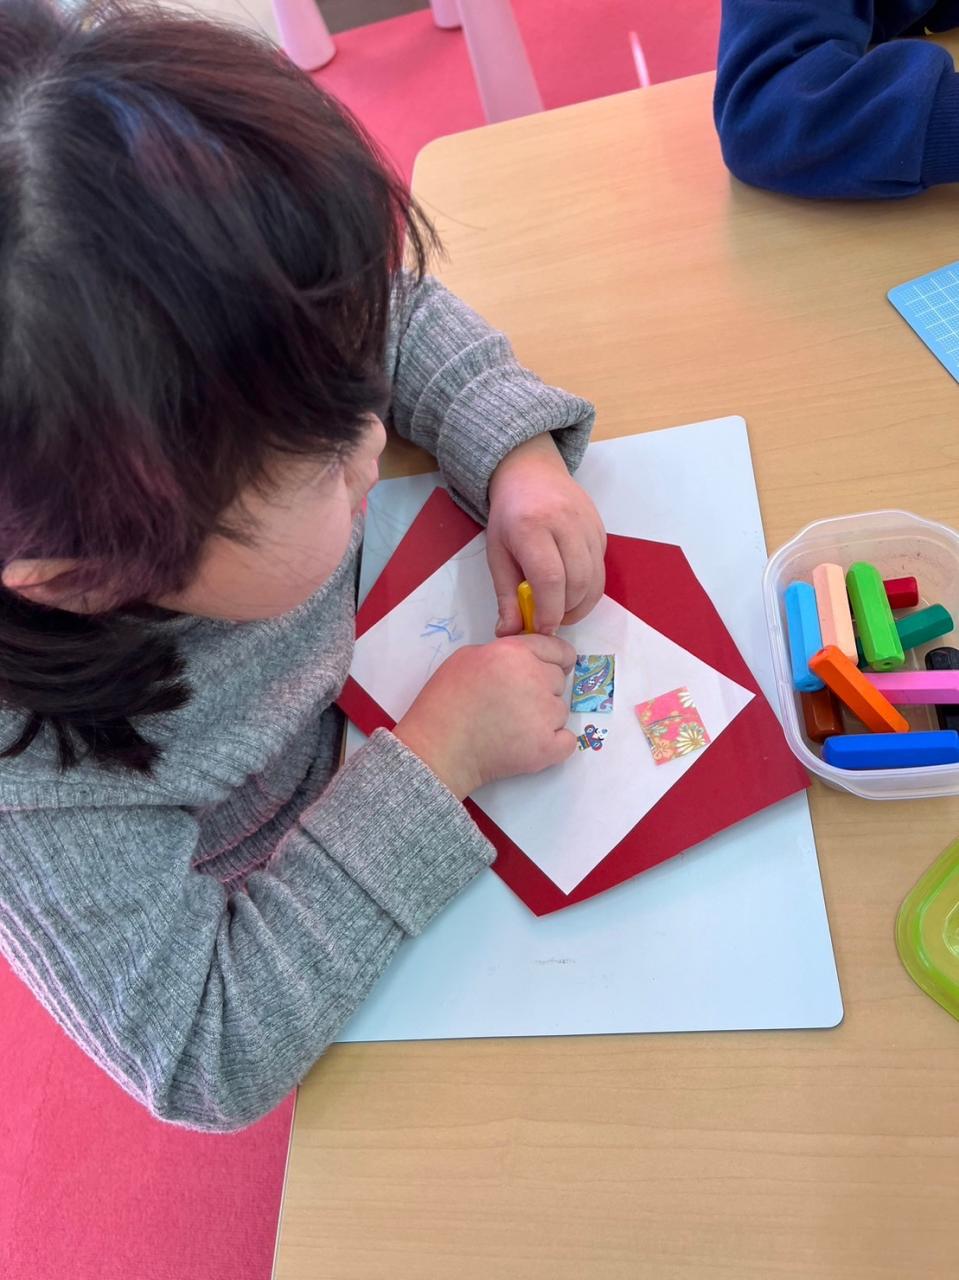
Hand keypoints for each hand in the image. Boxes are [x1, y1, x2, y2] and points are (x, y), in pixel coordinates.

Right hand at [394, 634, 575, 799]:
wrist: (437, 748)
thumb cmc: (444, 702)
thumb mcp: (467, 658)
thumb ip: (503, 652)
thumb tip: (524, 661)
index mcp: (515, 653)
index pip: (558, 649)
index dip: (556, 659)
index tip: (551, 669)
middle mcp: (535, 679)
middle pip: (559, 680)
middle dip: (543, 688)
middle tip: (514, 703)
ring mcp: (544, 715)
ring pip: (561, 711)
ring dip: (545, 717)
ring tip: (513, 726)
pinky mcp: (546, 747)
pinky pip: (568, 741)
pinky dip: (555, 744)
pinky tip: (532, 744)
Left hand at [486, 434, 605, 635]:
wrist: (531, 473)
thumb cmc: (509, 516)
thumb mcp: (497, 554)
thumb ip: (505, 595)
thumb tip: (509, 633)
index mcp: (532, 527)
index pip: (550, 578)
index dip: (549, 611)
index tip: (543, 629)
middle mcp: (565, 523)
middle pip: (578, 581)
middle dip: (567, 611)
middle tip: (551, 620)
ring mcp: (588, 524)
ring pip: (595, 579)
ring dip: (581, 604)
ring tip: (561, 609)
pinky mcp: (601, 529)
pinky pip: (601, 569)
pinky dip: (589, 588)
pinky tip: (571, 588)